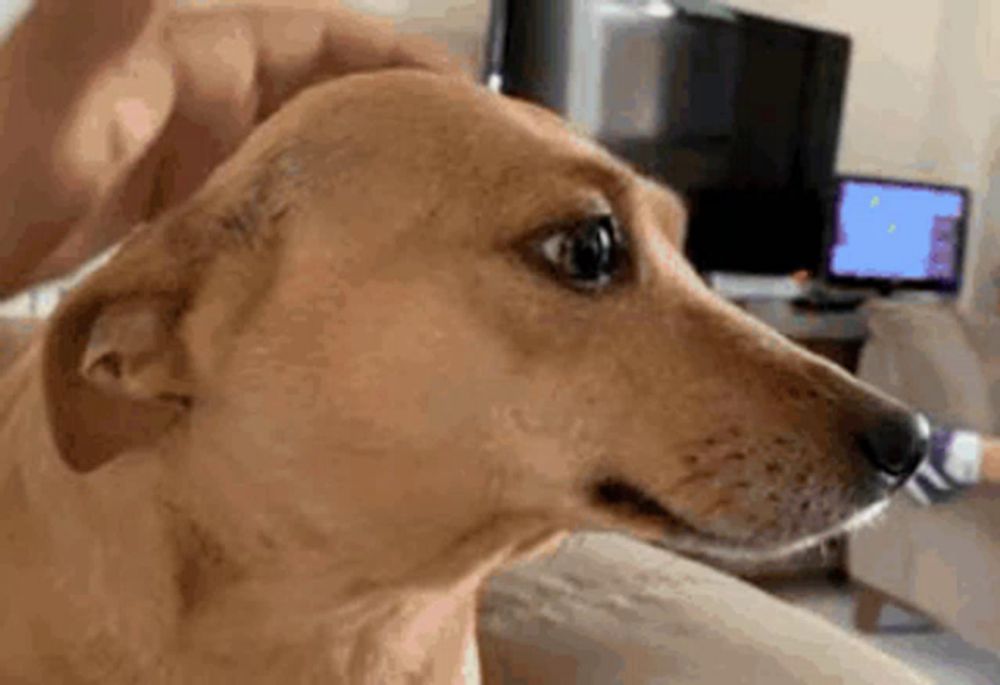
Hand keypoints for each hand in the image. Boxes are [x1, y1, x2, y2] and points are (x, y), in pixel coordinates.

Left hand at [0, 0, 464, 297]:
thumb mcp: (65, 71)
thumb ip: (115, 2)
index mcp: (209, 46)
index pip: (337, 40)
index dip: (410, 64)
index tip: (474, 106)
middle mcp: (222, 95)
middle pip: (341, 104)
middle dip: (408, 133)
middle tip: (475, 183)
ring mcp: (210, 155)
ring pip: (317, 161)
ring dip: (372, 186)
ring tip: (435, 230)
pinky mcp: (197, 210)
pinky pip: (282, 210)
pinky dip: (323, 228)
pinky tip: (354, 266)